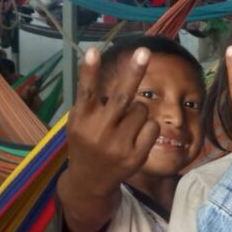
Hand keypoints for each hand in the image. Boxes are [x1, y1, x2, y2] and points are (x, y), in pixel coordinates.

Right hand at [67, 47, 158, 195]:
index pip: (87, 91)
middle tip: (145, 51)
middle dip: (134, 72)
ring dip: (137, 110)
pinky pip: (152, 126)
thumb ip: (90, 103)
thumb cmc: (87, 142)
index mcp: (82, 120)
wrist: (91, 180)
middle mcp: (99, 131)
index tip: (92, 50)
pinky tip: (135, 137)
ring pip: (141, 110)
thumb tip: (107, 75)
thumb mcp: (78, 122)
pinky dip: (148, 126)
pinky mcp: (136, 155)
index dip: (89, 71)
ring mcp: (119, 144)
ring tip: (123, 125)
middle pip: (122, 97)